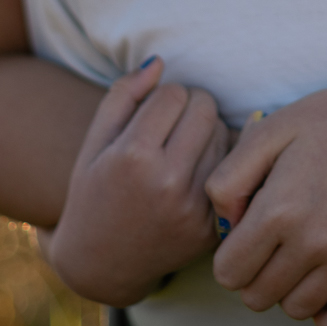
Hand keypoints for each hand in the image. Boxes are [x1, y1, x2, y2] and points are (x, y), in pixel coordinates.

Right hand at [46, 57, 228, 305]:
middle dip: (192, 106)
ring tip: (184, 147)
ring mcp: (193, 208)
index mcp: (132, 157)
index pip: (175, 93)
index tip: (155, 112)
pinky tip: (198, 170)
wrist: (101, 263)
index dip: (164, 96)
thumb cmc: (94, 192)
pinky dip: (220, 162)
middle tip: (175, 123)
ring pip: (223, 136)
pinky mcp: (211, 227)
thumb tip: (160, 62)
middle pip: (205, 109)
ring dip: (207, 133)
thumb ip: (122, 95)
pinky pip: (232, 171)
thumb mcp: (94, 142)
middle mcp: (166, 183)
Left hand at [206, 57, 326, 325]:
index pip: (228, 273)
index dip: (231, 260)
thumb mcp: (272, 128)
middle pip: (259, 297)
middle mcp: (311, 241)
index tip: (247, 243)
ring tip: (303, 263)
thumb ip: (230, 176)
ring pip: (299, 309)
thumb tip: (223, 222)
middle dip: (257, 278)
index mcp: (277, 210)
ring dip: (292, 292)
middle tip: (274, 251)